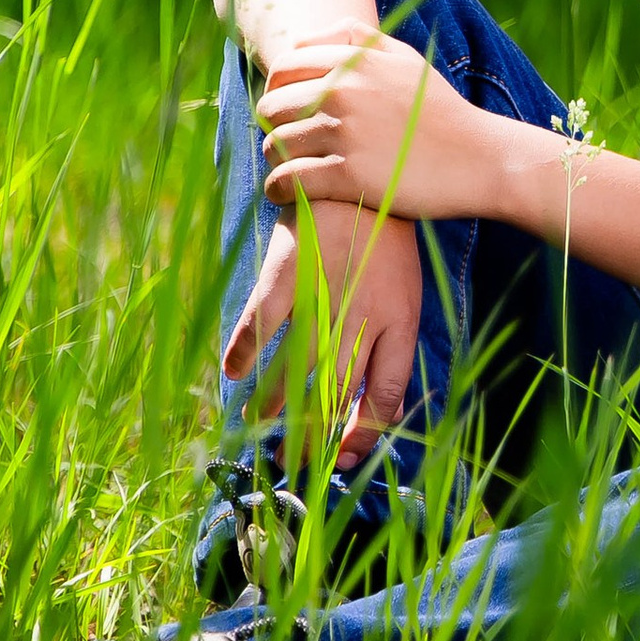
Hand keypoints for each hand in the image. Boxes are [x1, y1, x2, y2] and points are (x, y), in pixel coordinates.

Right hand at [223, 200, 426, 455]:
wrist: (362, 176)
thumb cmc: (388, 242)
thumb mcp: (405, 296)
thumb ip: (391, 350)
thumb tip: (379, 408)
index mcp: (399, 323)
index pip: (388, 396)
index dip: (368, 434)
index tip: (347, 458)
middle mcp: (363, 318)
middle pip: (336, 396)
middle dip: (313, 438)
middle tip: (292, 464)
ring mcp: (324, 298)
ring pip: (295, 371)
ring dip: (274, 408)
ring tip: (256, 431)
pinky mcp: (287, 275)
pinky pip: (259, 323)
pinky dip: (244, 351)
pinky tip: (234, 374)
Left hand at [258, 26, 503, 224]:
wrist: (481, 159)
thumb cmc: (442, 112)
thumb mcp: (407, 60)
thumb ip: (359, 40)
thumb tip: (308, 38)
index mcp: (355, 61)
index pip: (284, 67)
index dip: (276, 88)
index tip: (284, 108)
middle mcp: (344, 92)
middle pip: (273, 105)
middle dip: (274, 125)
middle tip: (287, 141)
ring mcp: (344, 134)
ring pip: (275, 144)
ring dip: (275, 160)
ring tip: (285, 168)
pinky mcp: (348, 176)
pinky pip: (288, 180)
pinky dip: (278, 189)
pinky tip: (284, 194)